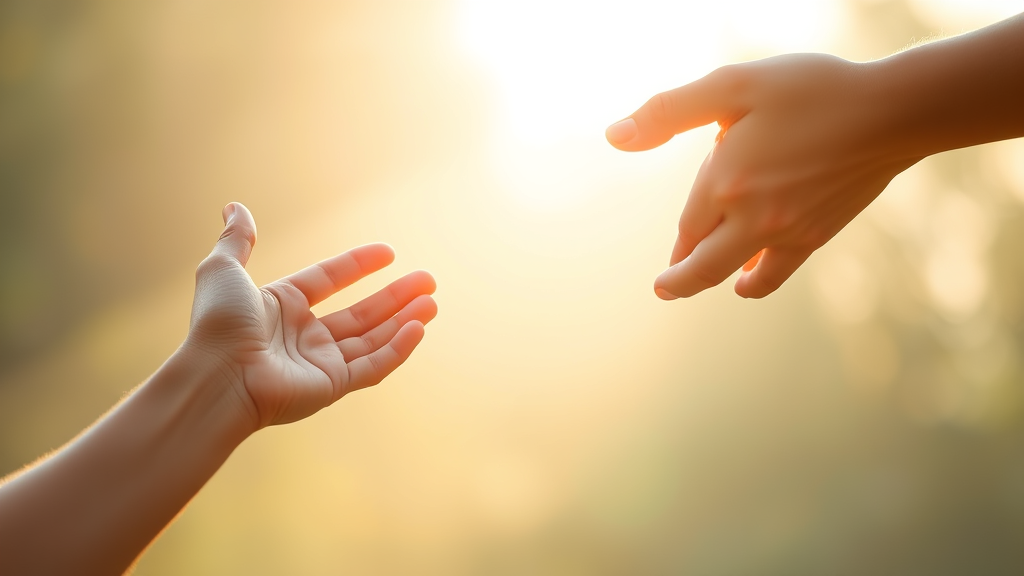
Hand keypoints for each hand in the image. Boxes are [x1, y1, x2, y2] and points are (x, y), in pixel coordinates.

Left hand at [184, 203, 436, 429]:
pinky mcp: (333, 386)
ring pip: (373, 338)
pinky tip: (418, 328)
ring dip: (405, 320)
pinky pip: (373, 366)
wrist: (218, 375)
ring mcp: (320, 362)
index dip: (359, 265)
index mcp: (282, 307)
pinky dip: (398, 349)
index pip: (329, 280)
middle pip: (361, 312)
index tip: (388, 253)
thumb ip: (236, 240)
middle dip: (396, 296)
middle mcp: (304, 335)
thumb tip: (234, 206)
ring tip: (432, 302)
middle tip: (429, 280)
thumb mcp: (222, 269)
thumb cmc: (217, 324)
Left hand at [606, 54, 919, 298]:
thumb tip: (614, 136)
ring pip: (732, 271)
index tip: (674, 246)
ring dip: (707, 281)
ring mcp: (783, 232)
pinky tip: (745, 284)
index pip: (688, 221)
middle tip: (664, 289)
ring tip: (689, 285)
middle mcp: (749, 217)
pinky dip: (754, 283)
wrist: (893, 112)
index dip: (681, 233)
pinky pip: (774, 274)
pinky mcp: (814, 237)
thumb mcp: (733, 85)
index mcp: (723, 181)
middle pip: (700, 264)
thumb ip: (670, 111)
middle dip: (678, 279)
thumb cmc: (810, 91)